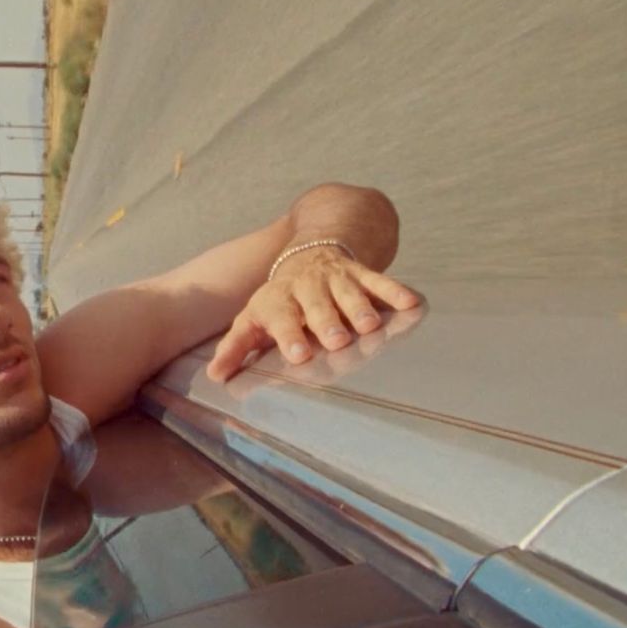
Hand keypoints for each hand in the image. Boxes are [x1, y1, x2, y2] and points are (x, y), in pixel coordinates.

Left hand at [204, 245, 420, 381]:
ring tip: (369, 327)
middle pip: (317, 305)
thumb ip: (236, 347)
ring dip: (358, 308)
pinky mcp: (360, 272)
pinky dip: (394, 290)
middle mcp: (306, 287)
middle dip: (326, 321)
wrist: (307, 251)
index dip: (288, 334)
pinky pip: (379, 280)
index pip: (281, 317)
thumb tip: (215, 376)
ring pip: (348, 292)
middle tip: (336, 341)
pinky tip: (411, 303)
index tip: (298, 354)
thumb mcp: (254, 318)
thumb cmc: (280, 300)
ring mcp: (335, 278)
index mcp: (278, 300)